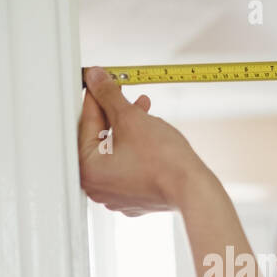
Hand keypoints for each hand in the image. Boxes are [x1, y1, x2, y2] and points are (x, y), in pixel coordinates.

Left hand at [78, 66, 208, 214]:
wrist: (191, 188)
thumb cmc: (163, 162)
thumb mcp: (131, 117)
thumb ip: (108, 95)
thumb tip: (96, 80)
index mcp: (87, 170)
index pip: (85, 123)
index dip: (95, 97)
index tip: (100, 83)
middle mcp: (96, 186)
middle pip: (99, 138)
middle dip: (114, 112)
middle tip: (123, 95)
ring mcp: (115, 194)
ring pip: (114, 150)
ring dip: (127, 127)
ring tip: (143, 110)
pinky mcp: (132, 196)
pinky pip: (126, 165)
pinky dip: (134, 147)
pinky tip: (148, 133)